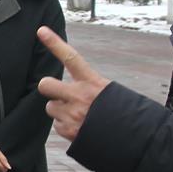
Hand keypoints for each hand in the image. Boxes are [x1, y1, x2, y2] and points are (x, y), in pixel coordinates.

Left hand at [36, 27, 110, 141]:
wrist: (132, 140)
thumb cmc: (120, 113)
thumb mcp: (109, 93)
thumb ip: (87, 87)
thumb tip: (63, 92)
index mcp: (93, 82)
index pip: (71, 58)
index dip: (54, 43)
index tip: (40, 31)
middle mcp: (79, 96)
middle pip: (46, 84)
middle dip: (49, 88)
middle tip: (60, 94)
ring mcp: (71, 114)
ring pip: (50, 107)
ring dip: (60, 110)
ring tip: (79, 116)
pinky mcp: (67, 130)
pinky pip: (56, 125)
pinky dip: (65, 126)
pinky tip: (80, 128)